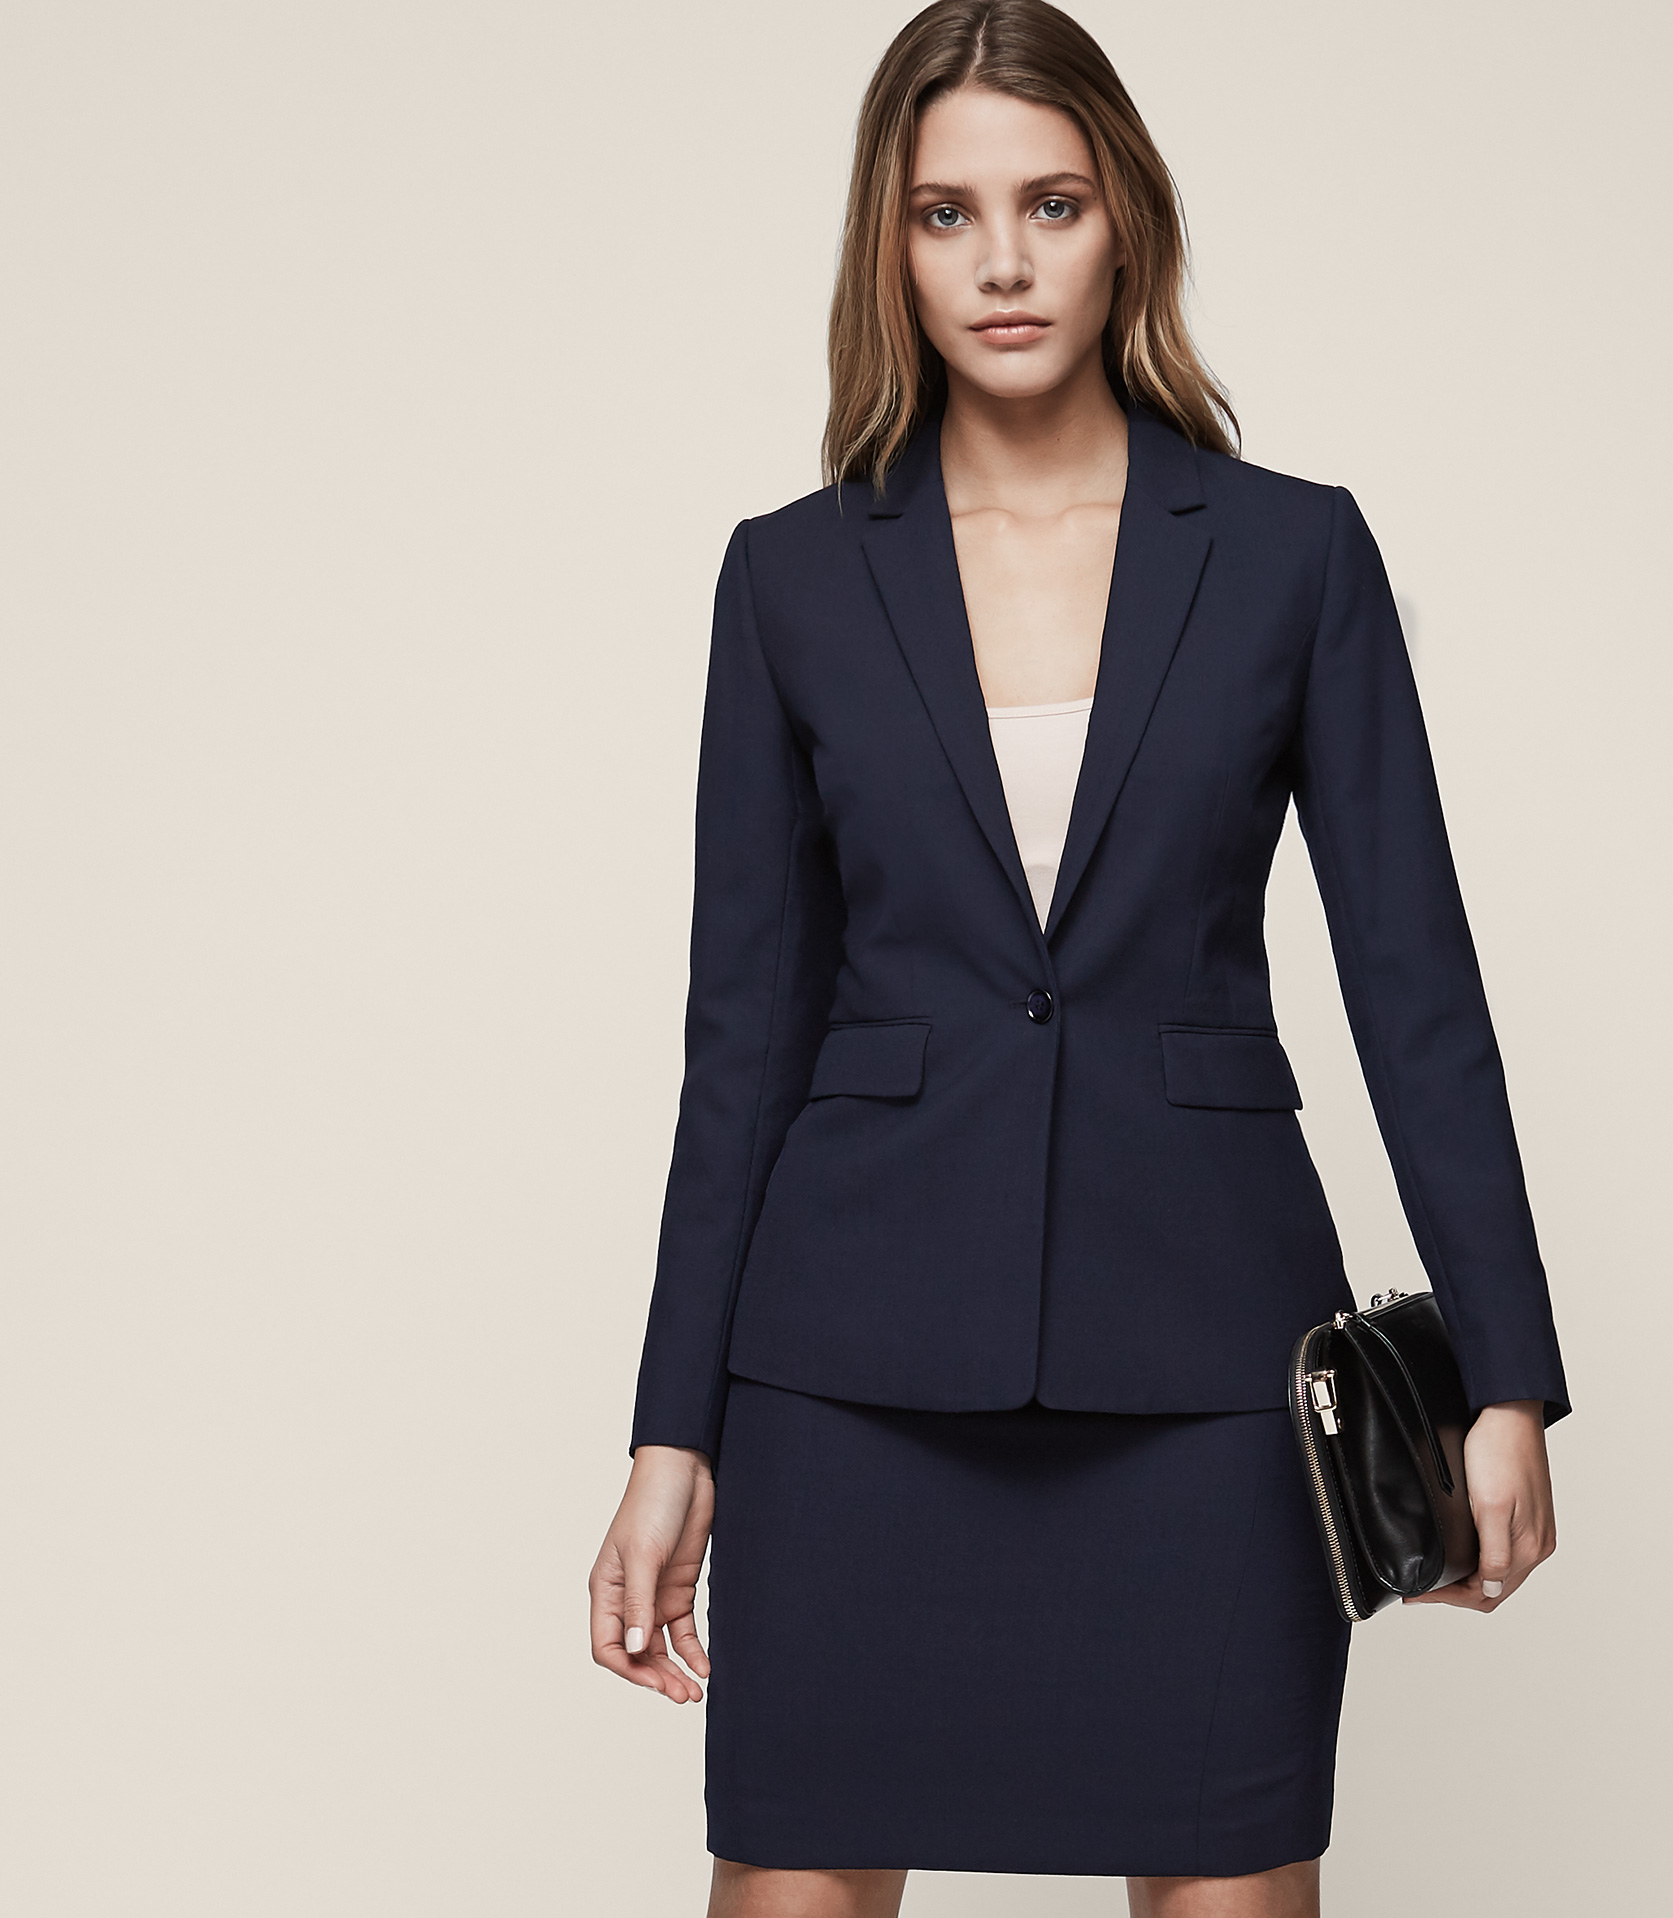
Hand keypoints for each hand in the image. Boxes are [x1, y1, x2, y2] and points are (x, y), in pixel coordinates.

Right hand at [589, 1444, 714, 1700]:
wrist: (686, 1470)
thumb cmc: (653, 1503)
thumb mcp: (644, 1554)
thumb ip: (640, 1603)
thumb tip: (636, 1649)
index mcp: (606, 1590)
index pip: (607, 1645)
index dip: (629, 1670)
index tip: (656, 1682)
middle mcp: (628, 1598)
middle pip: (636, 1652)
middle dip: (657, 1677)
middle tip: (684, 1695)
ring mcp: (655, 1594)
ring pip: (661, 1646)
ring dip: (675, 1670)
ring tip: (695, 1691)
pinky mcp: (680, 1587)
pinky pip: (683, 1629)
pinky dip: (692, 1650)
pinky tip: (705, 1666)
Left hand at [1404, 1400, 1555, 1612]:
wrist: (1509, 1413)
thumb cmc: (1500, 1453)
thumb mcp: (1492, 1507)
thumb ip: (1494, 1554)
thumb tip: (1490, 1591)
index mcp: (1530, 1549)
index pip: (1487, 1595)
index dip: (1449, 1598)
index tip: (1417, 1594)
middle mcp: (1537, 1544)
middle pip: (1494, 1588)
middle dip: (1456, 1593)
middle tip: (1421, 1589)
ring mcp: (1533, 1530)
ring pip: (1499, 1572)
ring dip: (1469, 1579)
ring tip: (1437, 1576)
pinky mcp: (1526, 1514)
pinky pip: (1503, 1551)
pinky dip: (1479, 1561)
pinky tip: (1460, 1552)